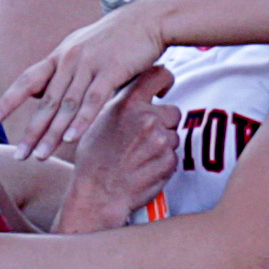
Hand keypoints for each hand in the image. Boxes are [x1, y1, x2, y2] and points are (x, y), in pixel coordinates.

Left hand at [3, 0, 172, 154]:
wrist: (150, 20)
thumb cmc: (122, 38)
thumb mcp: (85, 50)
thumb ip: (63, 72)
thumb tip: (38, 91)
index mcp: (61, 56)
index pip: (27, 80)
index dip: (9, 100)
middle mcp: (69, 59)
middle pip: (45, 101)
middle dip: (31, 130)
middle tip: (20, 155)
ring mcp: (89, 64)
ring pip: (65, 104)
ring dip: (52, 133)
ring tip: (41, 155)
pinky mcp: (111, 70)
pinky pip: (92, 100)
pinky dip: (80, 120)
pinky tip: (70, 138)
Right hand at [61, 82, 182, 231]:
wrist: (98, 193)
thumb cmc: (95, 157)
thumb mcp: (101, 120)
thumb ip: (125, 106)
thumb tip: (141, 96)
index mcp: (128, 103)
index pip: (159, 75)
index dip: (165, 80)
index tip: (163, 89)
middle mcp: (148, 118)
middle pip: (172, 112)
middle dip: (163, 123)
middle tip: (143, 138)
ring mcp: (161, 141)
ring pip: (174, 136)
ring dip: (163, 144)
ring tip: (140, 155)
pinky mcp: (170, 161)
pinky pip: (174, 156)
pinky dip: (164, 162)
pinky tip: (145, 167)